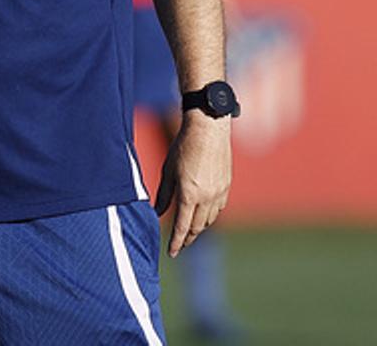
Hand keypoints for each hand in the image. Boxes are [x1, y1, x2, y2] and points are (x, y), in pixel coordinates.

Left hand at [154, 111, 231, 256]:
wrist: (208, 129)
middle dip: (188, 239)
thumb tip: (158, 212)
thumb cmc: (183, 147)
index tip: (171, 253)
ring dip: (199, 229)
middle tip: (180, 246)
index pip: (183, 227)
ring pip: (210, 220)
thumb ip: (163, 194)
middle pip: (198, 227)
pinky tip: (203, 216)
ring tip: (190, 233)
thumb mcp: (167, 170)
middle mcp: (207, 197)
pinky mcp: (227, 186)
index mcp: (189, 194)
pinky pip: (219, 208)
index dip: (177, 242)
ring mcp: (219, 192)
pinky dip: (210, 216)